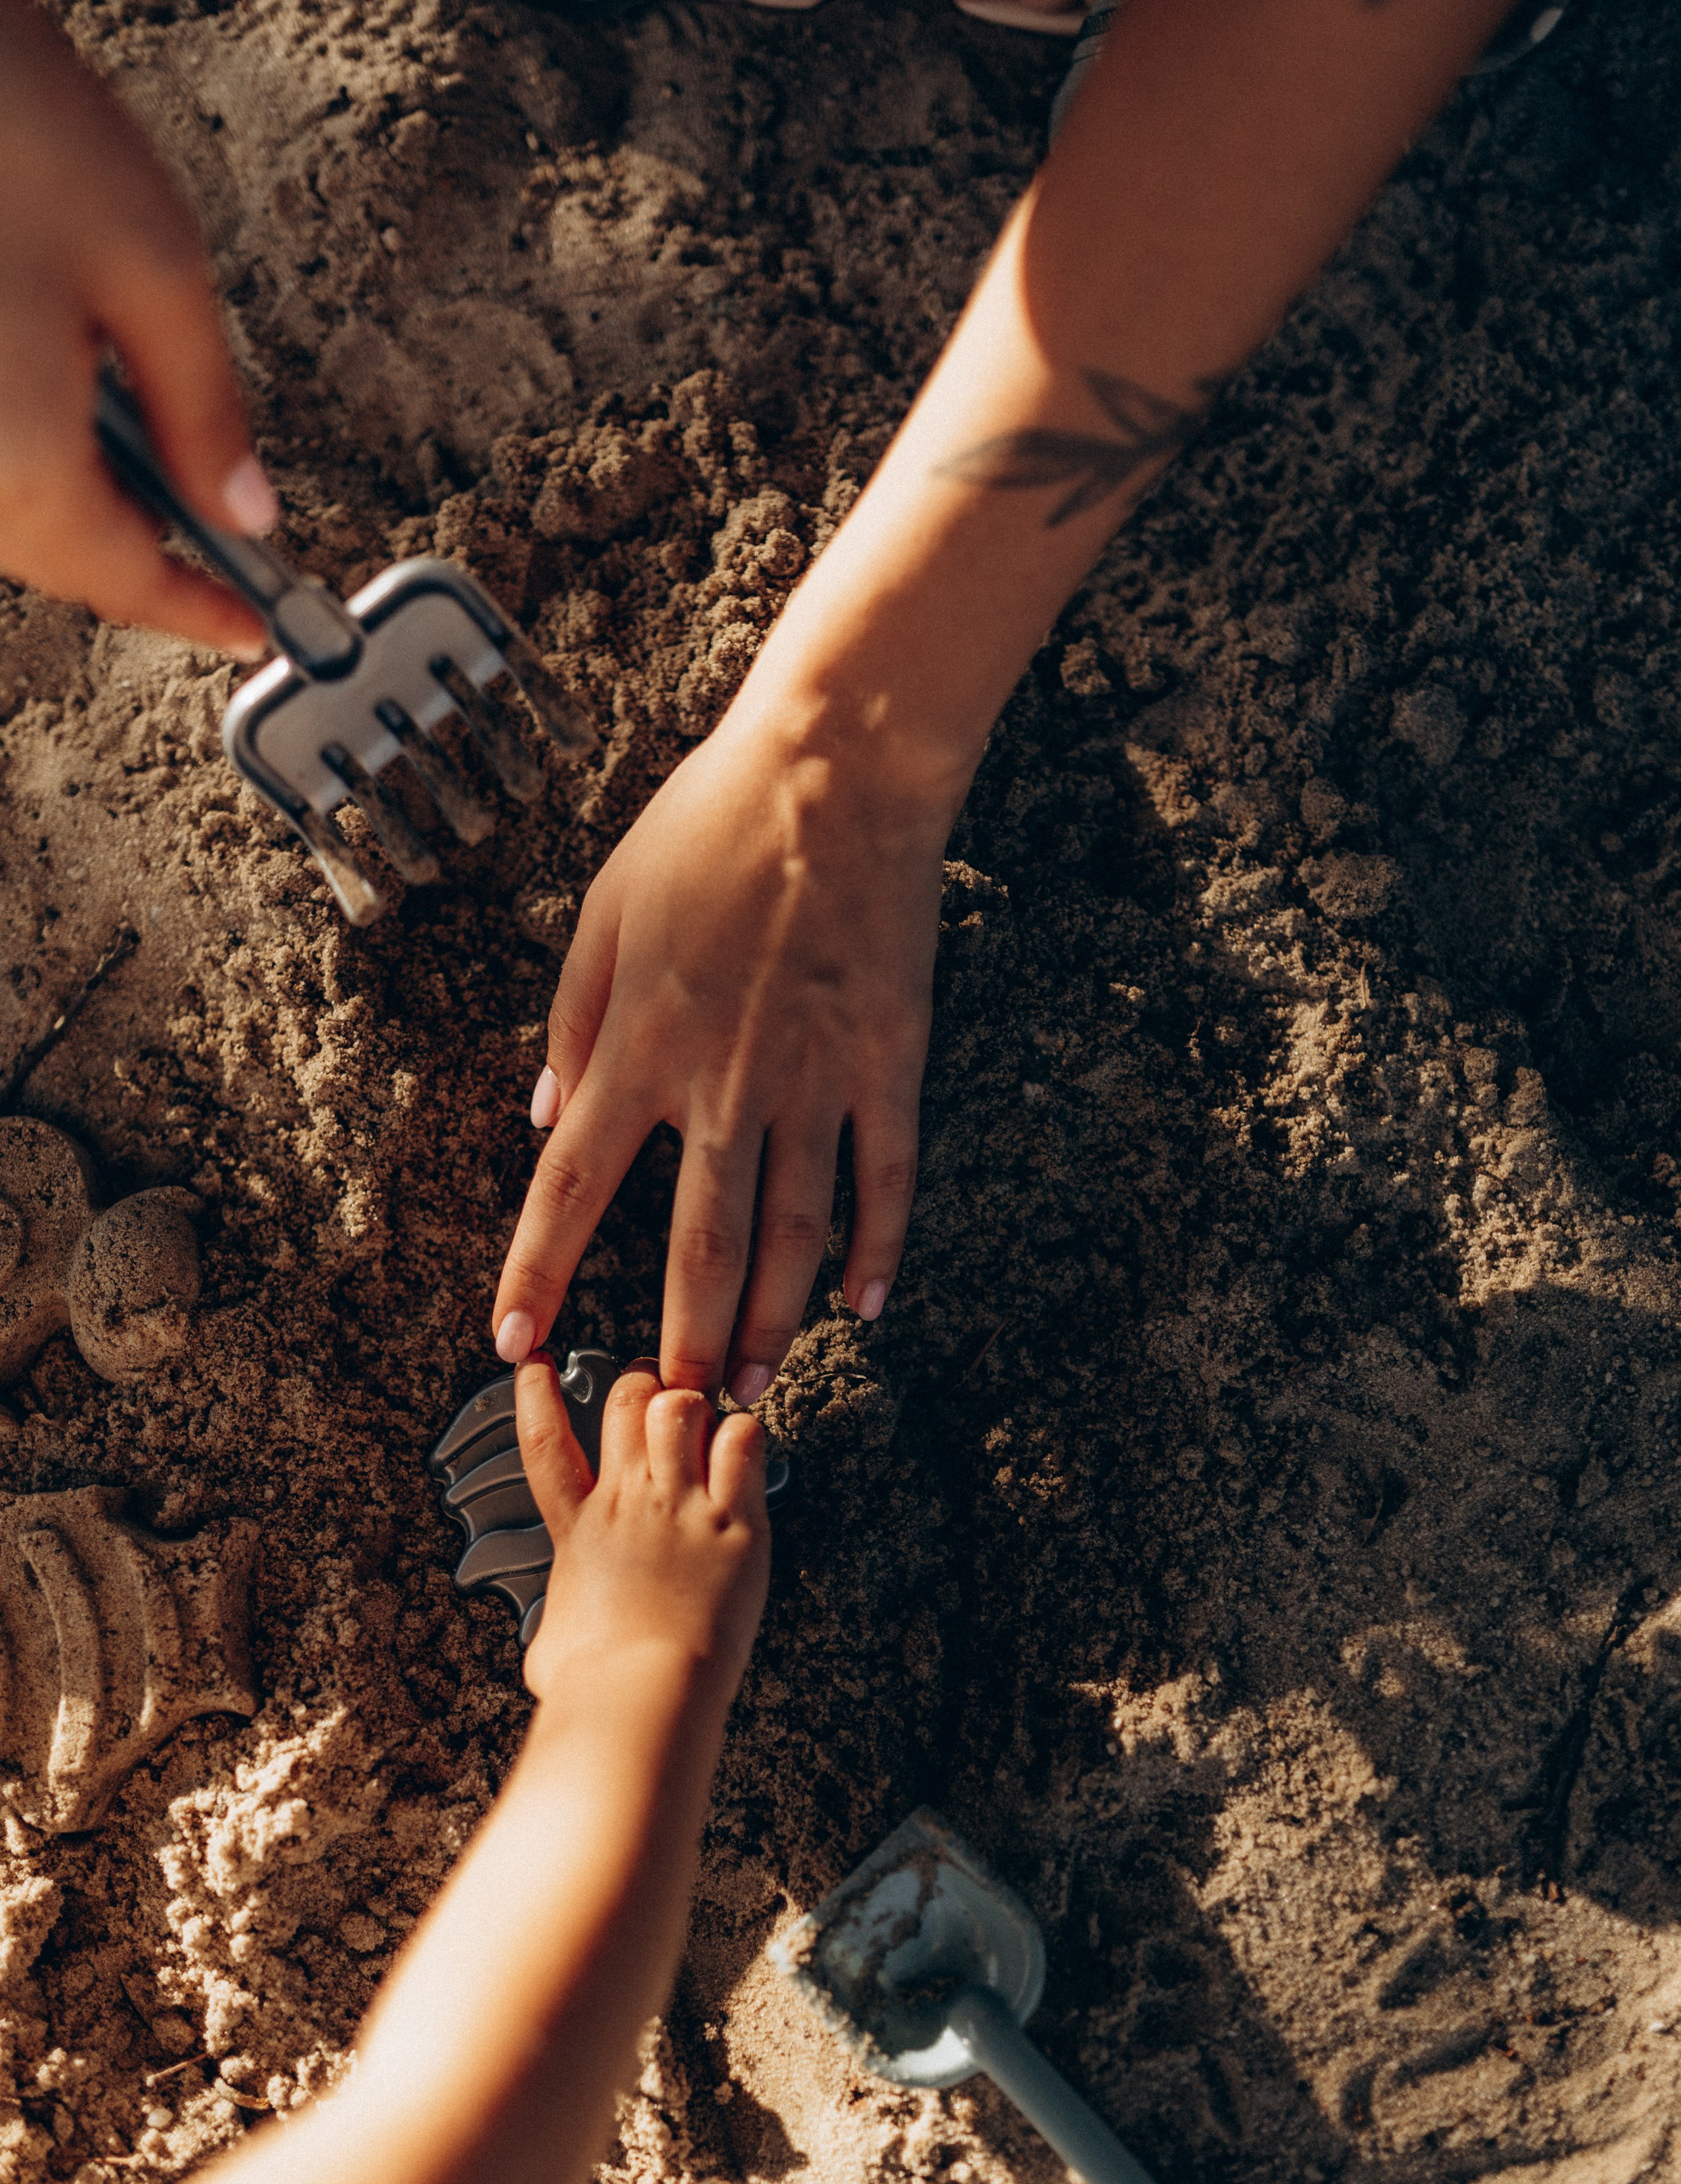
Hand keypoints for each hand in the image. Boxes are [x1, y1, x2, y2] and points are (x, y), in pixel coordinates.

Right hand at [0, 0, 273, 653]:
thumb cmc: (6, 121)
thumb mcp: (156, 268)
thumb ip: (207, 411)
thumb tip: (244, 507)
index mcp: (21, 466)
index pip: (126, 583)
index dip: (199, 611)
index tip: (252, 631)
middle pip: (59, 558)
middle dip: (140, 557)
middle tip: (219, 551)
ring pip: (13, 511)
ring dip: (85, 501)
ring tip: (151, 464)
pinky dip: (32, 452)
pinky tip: (71, 398)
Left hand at [492, 708, 952, 1399]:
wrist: (836, 771)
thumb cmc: (707, 827)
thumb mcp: (604, 912)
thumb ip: (573, 1022)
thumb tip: (552, 1119)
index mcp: (638, 1046)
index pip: (571, 1190)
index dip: (538, 1273)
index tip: (514, 1342)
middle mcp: (722, 1084)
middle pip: (698, 1246)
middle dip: (680, 1340)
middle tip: (674, 1412)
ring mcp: (813, 1081)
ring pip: (793, 1234)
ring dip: (773, 1324)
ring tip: (756, 1389)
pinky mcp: (887, 1064)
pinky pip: (884, 1179)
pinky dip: (878, 1249)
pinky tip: (867, 1307)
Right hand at [514, 1357, 769, 1708]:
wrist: (639, 1694)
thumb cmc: (592, 1683)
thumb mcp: (552, 1642)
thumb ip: (561, 1620)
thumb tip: (558, 1643)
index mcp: (578, 1528)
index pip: (544, 1440)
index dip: (535, 1394)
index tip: (534, 1363)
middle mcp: (627, 1503)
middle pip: (630, 1401)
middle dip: (646, 1383)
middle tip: (660, 1392)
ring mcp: (681, 1507)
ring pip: (685, 1406)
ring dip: (696, 1404)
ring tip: (707, 1421)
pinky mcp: (734, 1524)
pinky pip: (743, 1443)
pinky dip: (745, 1435)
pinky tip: (745, 1450)